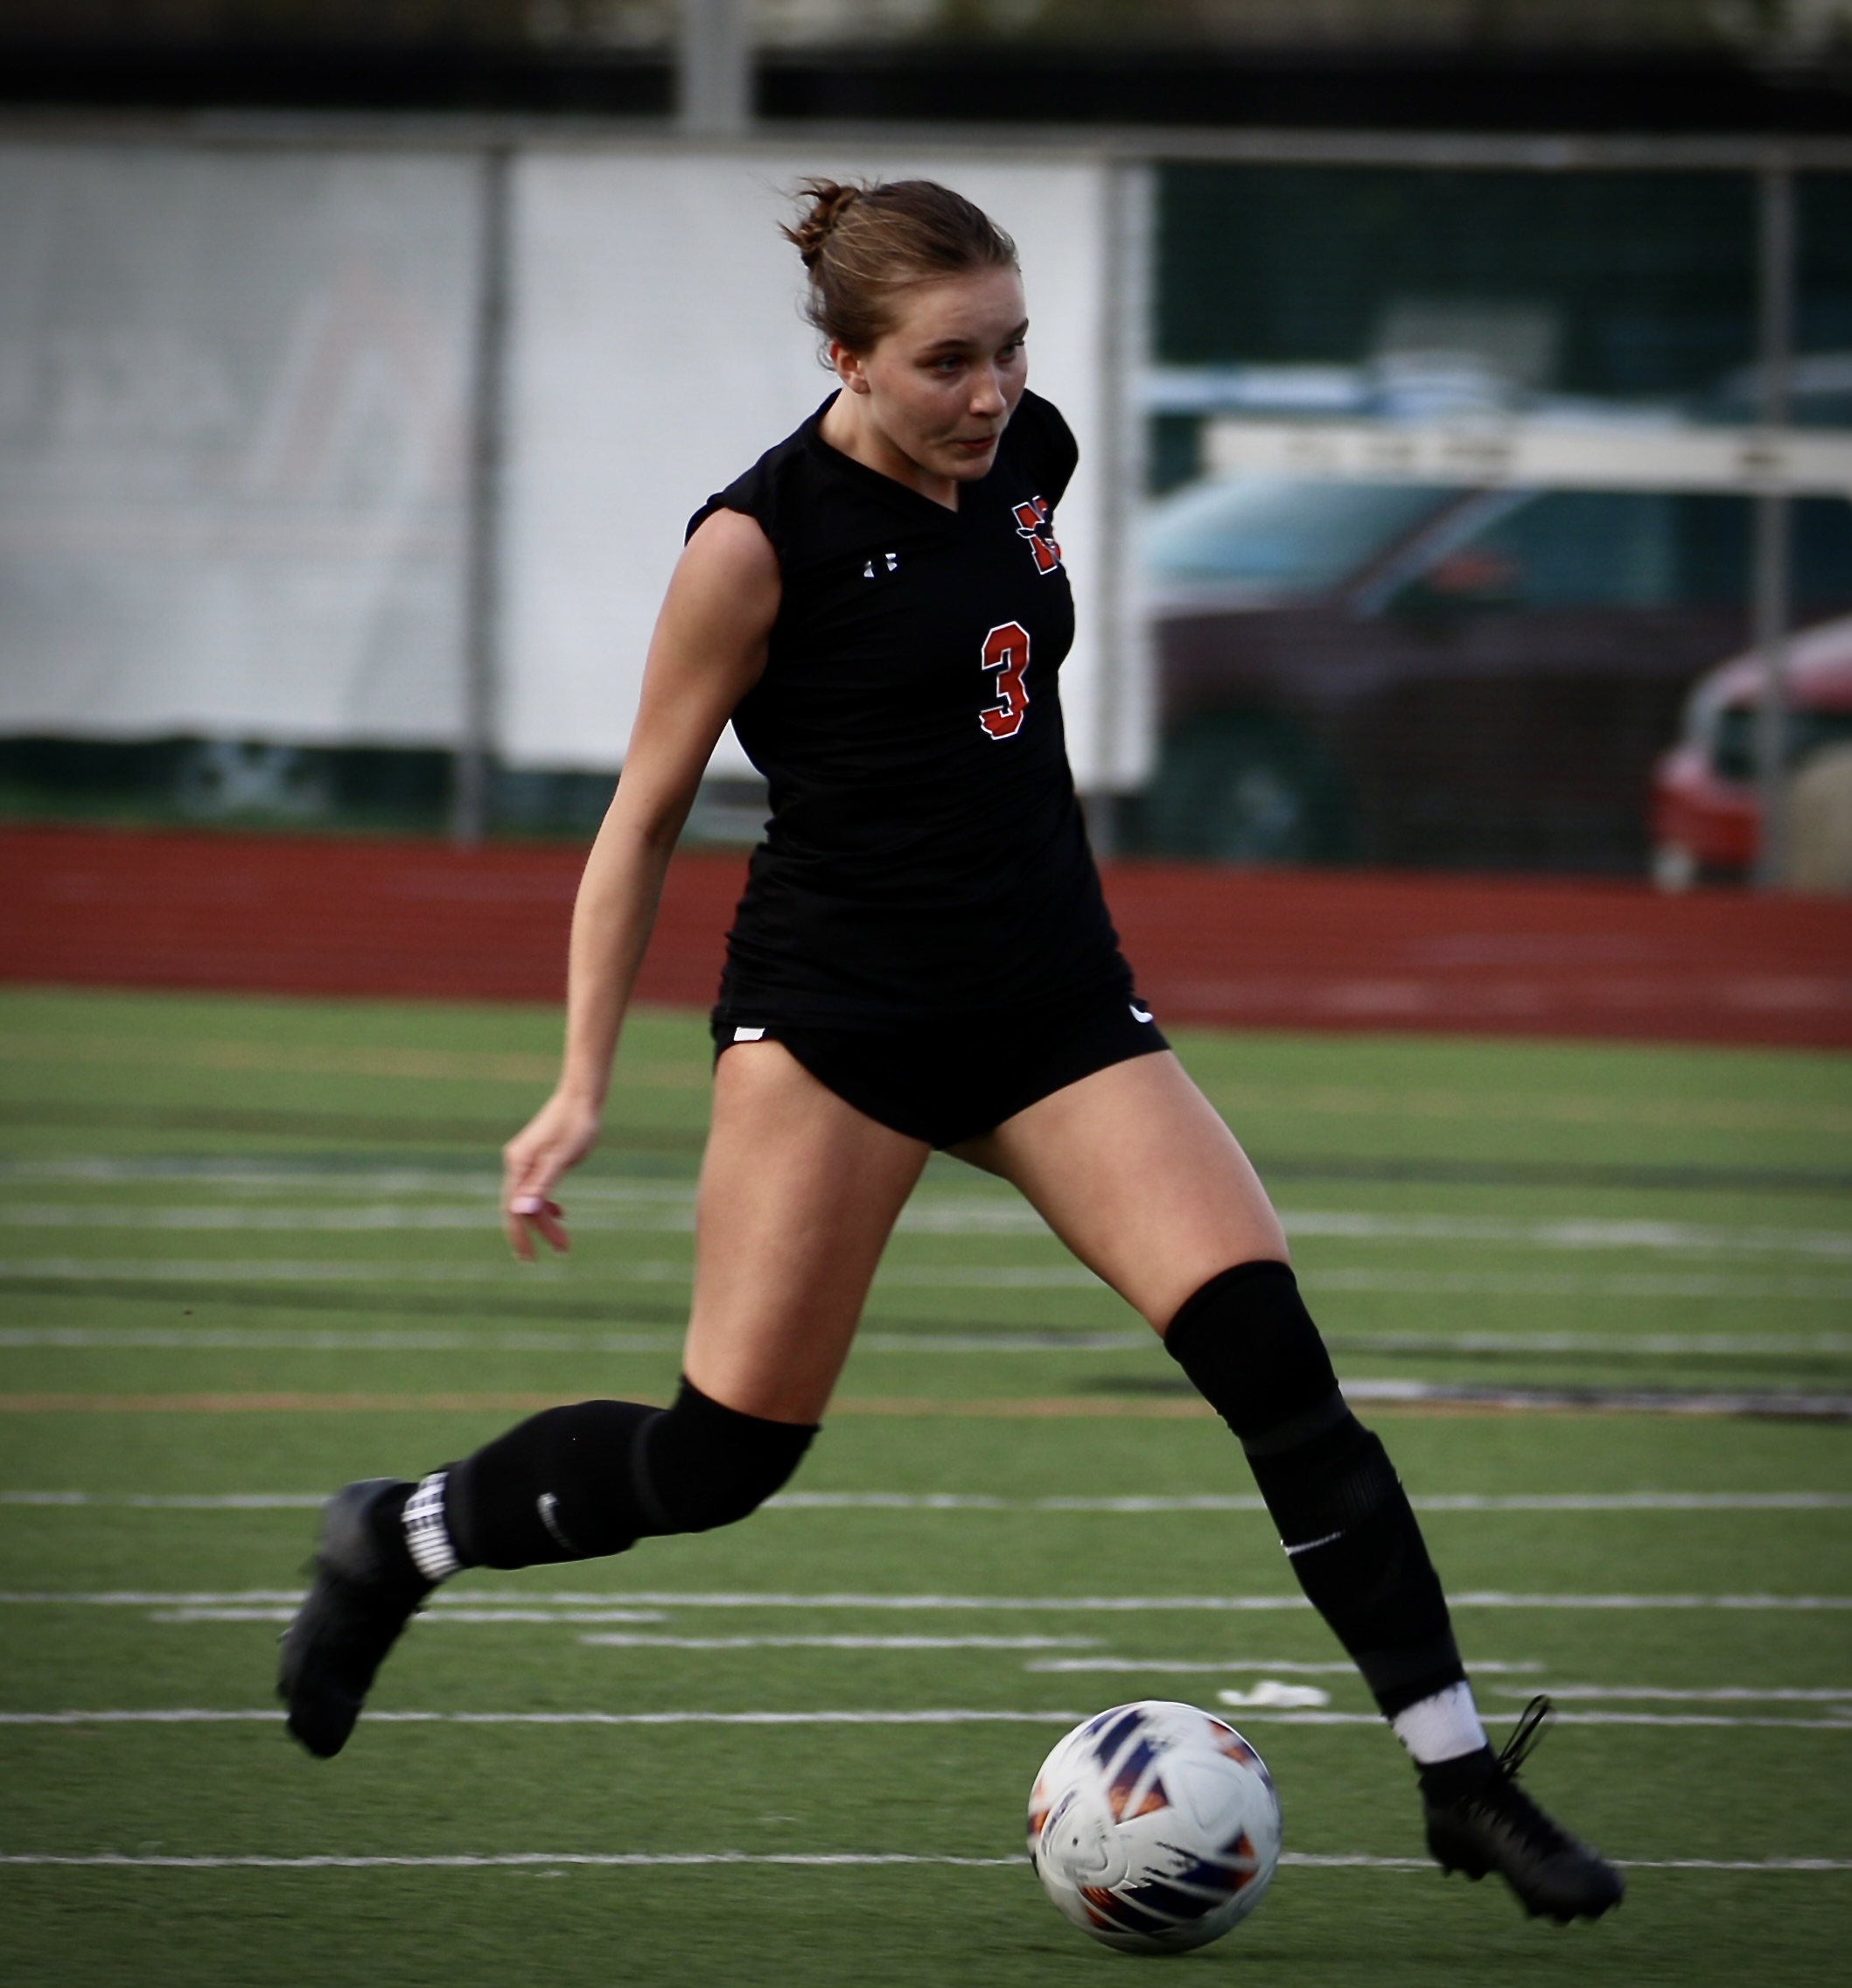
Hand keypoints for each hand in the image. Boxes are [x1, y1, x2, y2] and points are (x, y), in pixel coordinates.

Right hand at [501, 1090, 600, 1260]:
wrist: (582, 1097)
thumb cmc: (576, 1126)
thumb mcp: (561, 1158)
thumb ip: (541, 1186)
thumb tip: (519, 1211)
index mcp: (519, 1165)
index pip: (513, 1210)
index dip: (520, 1236)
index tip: (529, 1258)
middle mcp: (517, 1163)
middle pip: (523, 1207)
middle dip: (540, 1232)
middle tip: (563, 1250)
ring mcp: (526, 1160)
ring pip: (531, 1199)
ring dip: (546, 1221)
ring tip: (564, 1241)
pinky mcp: (537, 1157)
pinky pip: (536, 1188)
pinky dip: (547, 1204)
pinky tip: (561, 1214)